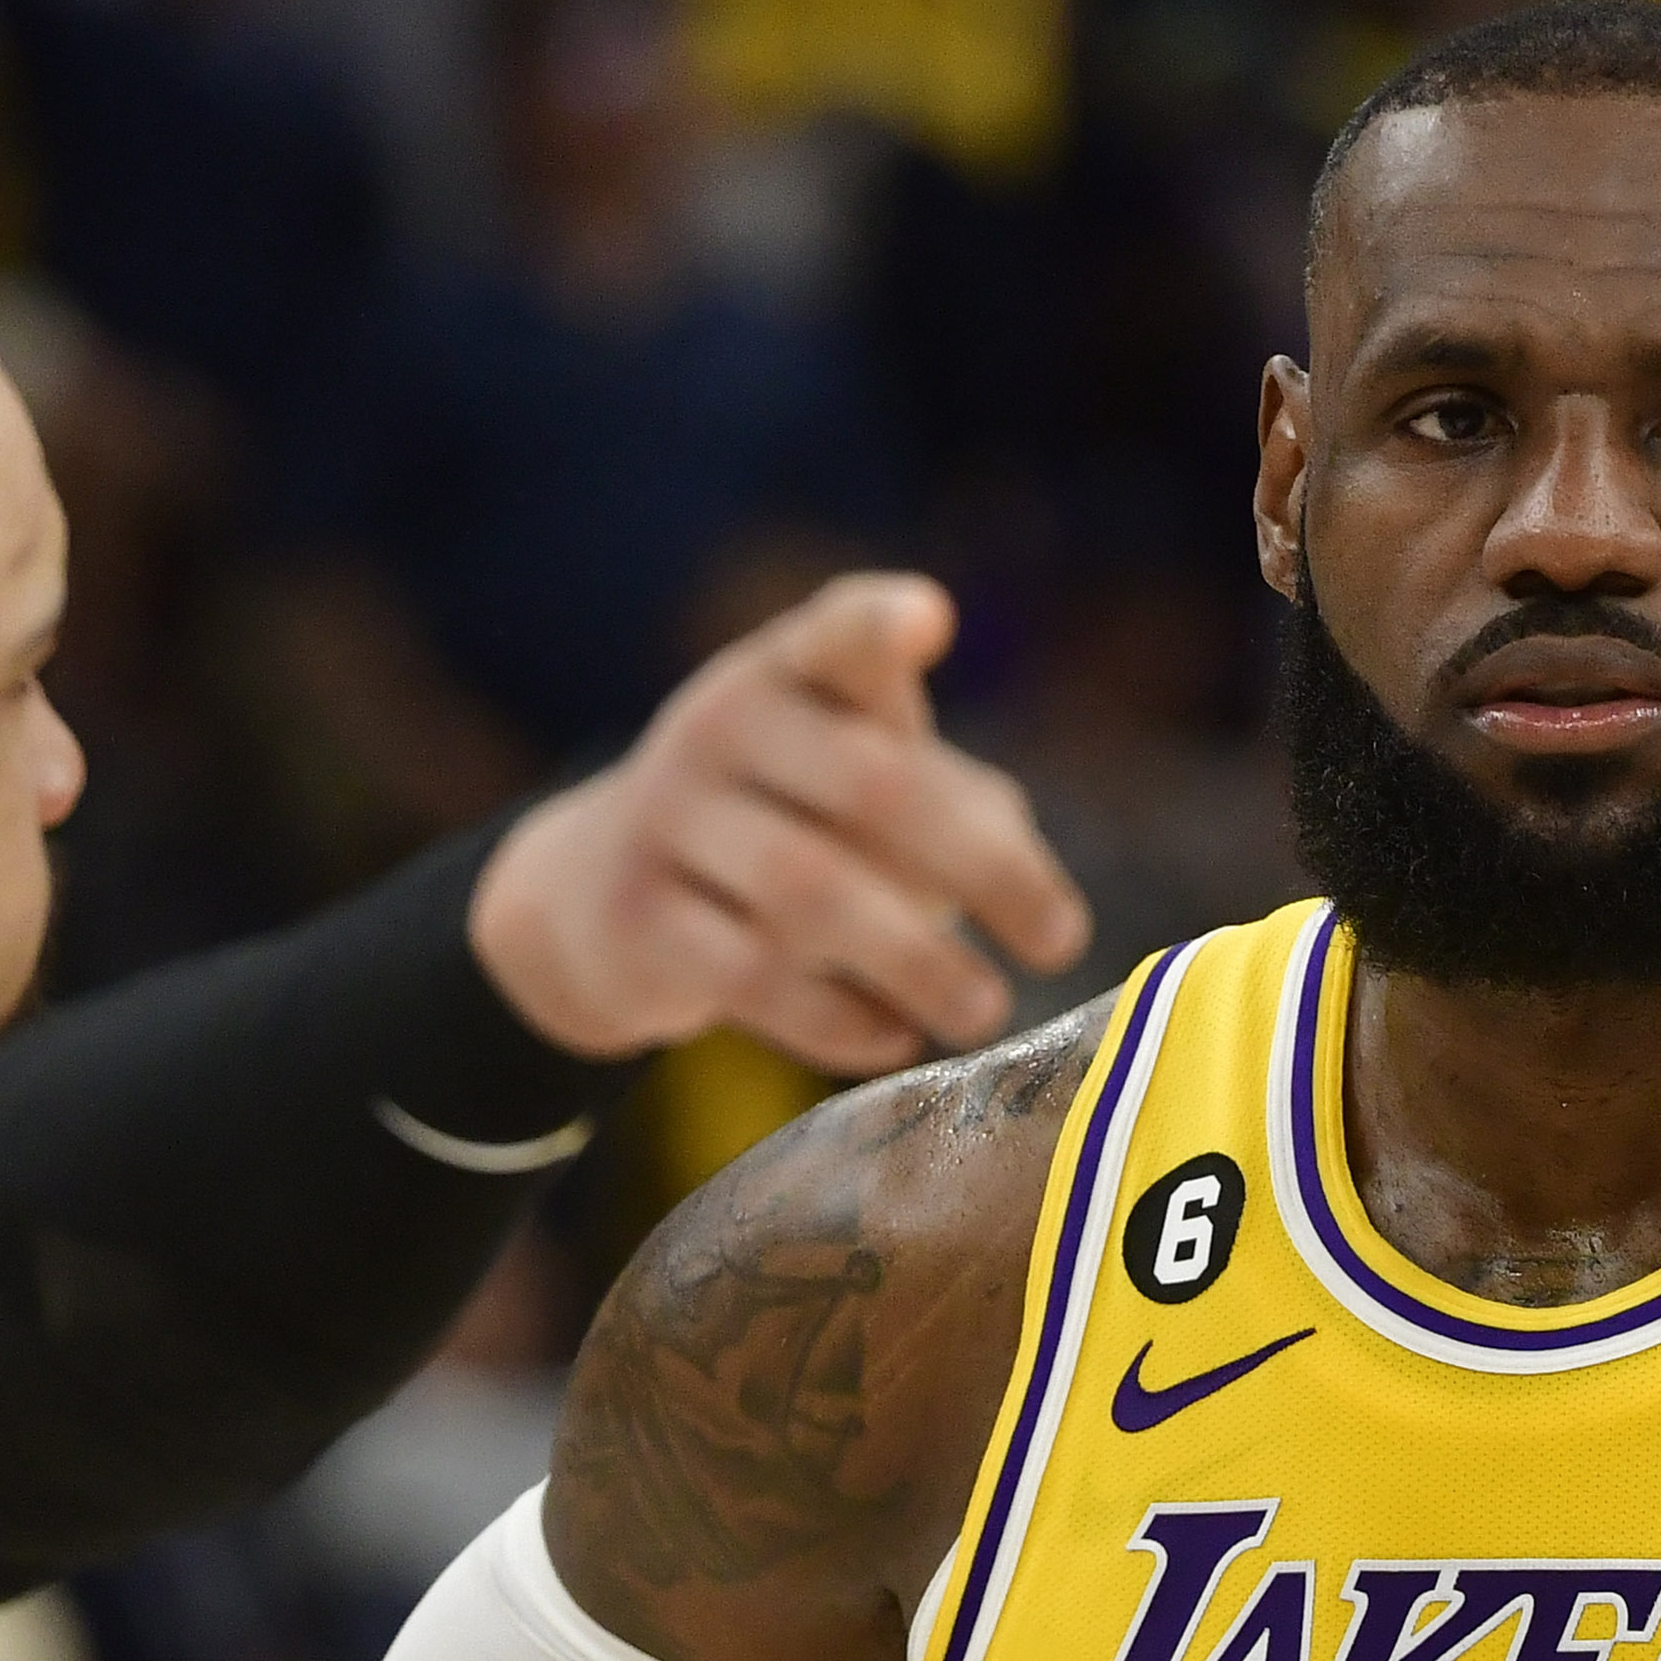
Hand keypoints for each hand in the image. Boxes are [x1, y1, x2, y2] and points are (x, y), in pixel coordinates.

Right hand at [468, 574, 1091, 1074]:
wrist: (595, 896)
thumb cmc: (778, 821)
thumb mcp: (853, 776)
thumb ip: (951, 798)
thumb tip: (1017, 863)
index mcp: (787, 674)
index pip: (833, 632)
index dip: (877, 625)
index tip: (930, 621)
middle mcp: (721, 728)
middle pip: (870, 786)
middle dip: (983, 868)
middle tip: (1064, 942)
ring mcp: (670, 823)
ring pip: (811, 893)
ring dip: (917, 961)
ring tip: (985, 1010)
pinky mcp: (641, 924)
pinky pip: (754, 978)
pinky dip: (839, 1019)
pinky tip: (897, 1039)